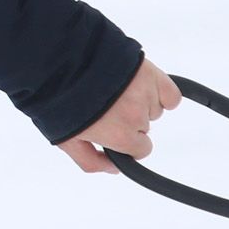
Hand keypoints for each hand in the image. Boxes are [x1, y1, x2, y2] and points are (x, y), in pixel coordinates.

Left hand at [57, 58, 181, 172]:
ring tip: (113, 89)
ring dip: (140, 102)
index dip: (126, 141)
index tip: (114, 131)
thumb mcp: (66, 140)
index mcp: (121, 136)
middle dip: (129, 120)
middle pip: (144, 127)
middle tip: (106, 106)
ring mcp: (145, 93)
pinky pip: (171, 94)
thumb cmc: (58, 99)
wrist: (57, 59)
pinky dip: (162, 93)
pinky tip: (142, 88)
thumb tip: (114, 169)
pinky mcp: (150, 73)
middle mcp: (137, 117)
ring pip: (154, 108)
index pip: (141, 150)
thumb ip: (91, 161)